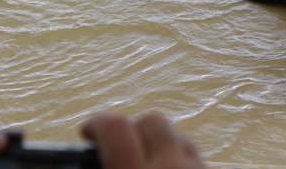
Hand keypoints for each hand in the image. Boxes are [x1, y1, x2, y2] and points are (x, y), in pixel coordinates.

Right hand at [82, 112, 205, 168]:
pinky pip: (197, 157)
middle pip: (152, 121)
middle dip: (131, 129)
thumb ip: (109, 166)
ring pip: (178, 137)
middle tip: (117, 149)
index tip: (88, 131)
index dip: (97, 123)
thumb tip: (103, 153)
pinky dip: (180, 159)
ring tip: (146, 164)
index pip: (116, 128)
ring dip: (159, 143)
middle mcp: (173, 167)